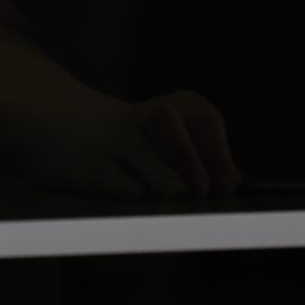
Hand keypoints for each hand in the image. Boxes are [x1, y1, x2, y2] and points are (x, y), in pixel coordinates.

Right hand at [28, 90, 242, 200]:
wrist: (68, 126)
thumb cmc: (136, 140)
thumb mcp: (170, 136)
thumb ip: (202, 156)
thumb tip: (236, 181)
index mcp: (174, 108)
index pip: (202, 117)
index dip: (217, 150)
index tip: (227, 184)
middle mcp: (144, 119)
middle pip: (169, 123)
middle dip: (189, 156)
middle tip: (204, 189)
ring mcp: (114, 139)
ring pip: (138, 148)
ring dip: (160, 171)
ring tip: (176, 194)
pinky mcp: (88, 164)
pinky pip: (106, 172)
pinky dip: (122, 184)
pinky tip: (138, 196)